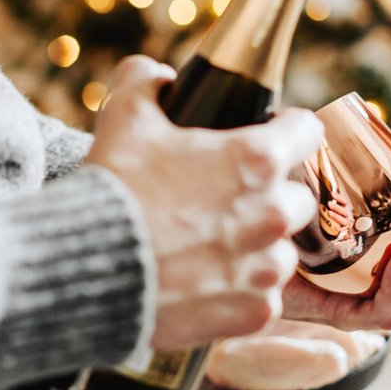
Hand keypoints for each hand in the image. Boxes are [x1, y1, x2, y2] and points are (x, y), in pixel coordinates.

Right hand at [84, 56, 325, 352]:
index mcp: (256, 159)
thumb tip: (158, 76)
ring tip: (210, 248)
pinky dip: (239, 293)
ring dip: (256, 248)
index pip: (306, 131)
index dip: (286, 131)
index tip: (270, 139)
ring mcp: (265, 268)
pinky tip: (203, 283)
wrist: (83, 268)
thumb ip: (146, 80)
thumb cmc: (111, 190)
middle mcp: (273, 213)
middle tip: (226, 202)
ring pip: (281, 252)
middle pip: (299, 198)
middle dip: (269, 196)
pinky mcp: (254, 313)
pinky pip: (262, 298)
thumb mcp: (123, 116)